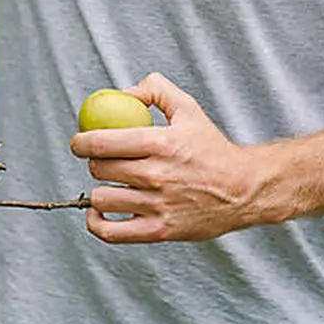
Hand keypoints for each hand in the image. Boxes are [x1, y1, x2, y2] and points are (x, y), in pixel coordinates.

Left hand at [68, 72, 277, 243]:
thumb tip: (123, 93)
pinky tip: (100, 212)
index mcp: (160, 144)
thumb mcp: (189, 108)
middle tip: (102, 161)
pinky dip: (97, 223)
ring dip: (99, 189)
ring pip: (102, 198)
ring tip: (110, 184)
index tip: (79, 142)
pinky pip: (112, 232)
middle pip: (99, 169)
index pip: (102, 142)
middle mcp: (156, 175)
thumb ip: (155, 90)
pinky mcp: (159, 231)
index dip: (81, 142)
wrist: (244, 190)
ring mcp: (156, 206)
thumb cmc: (213, 150)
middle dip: (93, 162)